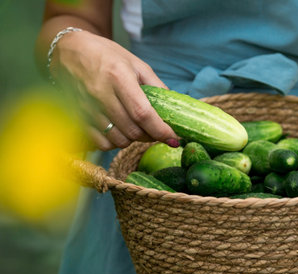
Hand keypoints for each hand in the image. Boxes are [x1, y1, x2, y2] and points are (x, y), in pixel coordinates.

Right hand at [51, 30, 178, 150]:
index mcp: (119, 77)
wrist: (68, 50)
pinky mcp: (76, 118)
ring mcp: (86, 108)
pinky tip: (118, 132)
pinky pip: (100, 143)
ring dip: (133, 140)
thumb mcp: (136, 63)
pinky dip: (114, 143)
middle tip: (156, 131)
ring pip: (117, 140)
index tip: (173, 138)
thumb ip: (156, 85)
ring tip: (136, 128)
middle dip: (150, 136)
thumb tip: (174, 107)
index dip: (160, 130)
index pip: (143, 113)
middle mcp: (101, 94)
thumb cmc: (106, 55)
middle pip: (132, 131)